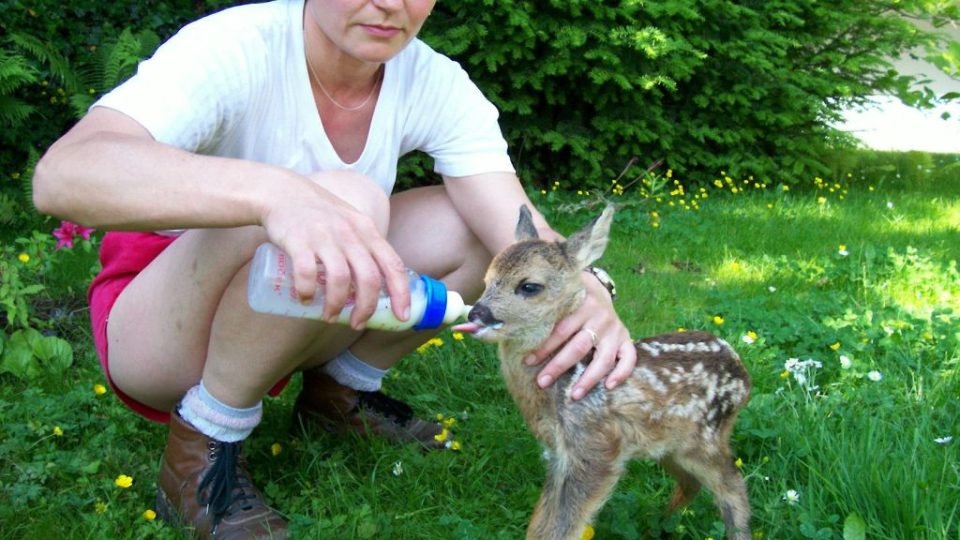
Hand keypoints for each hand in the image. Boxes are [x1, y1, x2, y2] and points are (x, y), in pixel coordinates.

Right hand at [259, 171, 409, 328]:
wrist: (281, 191)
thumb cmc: (318, 213)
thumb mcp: (351, 222)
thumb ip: (365, 246)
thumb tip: (377, 284)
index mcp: (366, 230)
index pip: (393, 264)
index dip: (401, 293)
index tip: (403, 316)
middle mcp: (349, 233)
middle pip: (369, 277)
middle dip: (366, 308)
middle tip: (357, 323)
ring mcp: (324, 236)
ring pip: (340, 279)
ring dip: (337, 305)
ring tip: (330, 317)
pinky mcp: (298, 239)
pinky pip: (306, 272)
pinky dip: (307, 291)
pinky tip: (305, 299)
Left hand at [524, 272, 635, 398]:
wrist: (598, 290)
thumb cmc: (568, 300)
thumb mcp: (557, 297)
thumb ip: (542, 308)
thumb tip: (510, 322)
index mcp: (580, 305)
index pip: (560, 330)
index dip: (543, 347)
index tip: (527, 361)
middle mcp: (600, 317)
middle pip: (578, 347)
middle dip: (559, 366)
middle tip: (542, 382)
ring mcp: (614, 329)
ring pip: (603, 358)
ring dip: (588, 378)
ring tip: (574, 395)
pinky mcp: (625, 338)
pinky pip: (628, 358)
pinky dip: (621, 373)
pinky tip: (609, 386)